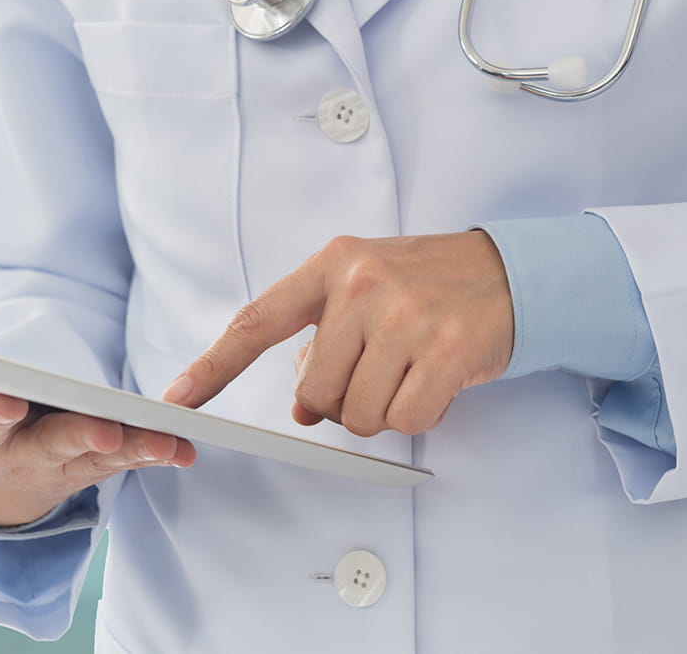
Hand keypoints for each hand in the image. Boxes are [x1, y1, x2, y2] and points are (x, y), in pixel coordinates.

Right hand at [0, 358, 195, 526]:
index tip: (7, 402)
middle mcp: (23, 451)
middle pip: (52, 447)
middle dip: (77, 439)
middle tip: (102, 431)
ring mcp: (62, 457)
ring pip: (98, 455)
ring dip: (131, 449)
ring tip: (163, 444)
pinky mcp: (91, 455)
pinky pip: (125, 454)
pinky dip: (153, 452)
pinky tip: (183, 447)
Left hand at [162, 232, 513, 436]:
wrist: (510, 270)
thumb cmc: (426, 283)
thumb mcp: (362, 292)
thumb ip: (321, 342)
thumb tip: (301, 407)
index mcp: (328, 266)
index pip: (255, 322)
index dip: (212, 366)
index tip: (177, 396)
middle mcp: (360, 286)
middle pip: (313, 391)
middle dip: (338, 400)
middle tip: (375, 372)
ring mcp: (403, 316)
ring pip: (357, 413)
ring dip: (380, 410)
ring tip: (408, 370)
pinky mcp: (446, 349)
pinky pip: (405, 419)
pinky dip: (418, 414)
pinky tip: (435, 380)